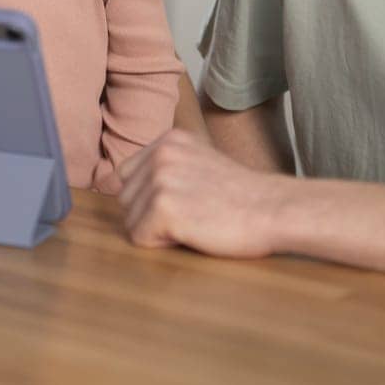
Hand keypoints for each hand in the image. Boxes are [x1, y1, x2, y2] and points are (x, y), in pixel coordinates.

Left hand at [117, 130, 288, 257]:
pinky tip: (194, 232)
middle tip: (195, 213)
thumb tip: (109, 183)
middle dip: (151, 215)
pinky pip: (140, 238)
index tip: (184, 201)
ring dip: (158, 230)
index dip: (149, 197)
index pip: (126, 175)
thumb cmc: (241, 196)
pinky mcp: (164, 208)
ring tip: (196, 221)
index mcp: (168, 140)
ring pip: (131, 221)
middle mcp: (160, 154)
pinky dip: (163, 244)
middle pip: (125, 199)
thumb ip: (163, 167)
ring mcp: (161, 180)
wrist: (275, 210)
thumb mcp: (199, 163)